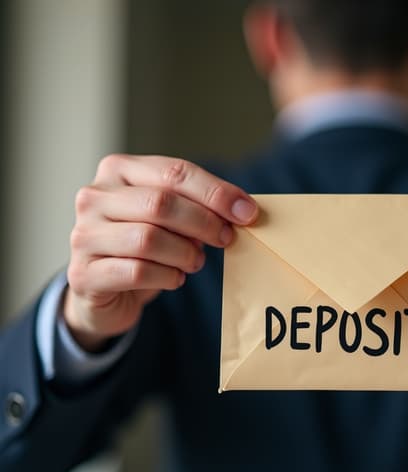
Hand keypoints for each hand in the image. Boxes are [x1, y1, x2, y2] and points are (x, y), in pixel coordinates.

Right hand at [65, 154, 258, 350]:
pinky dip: (168, 276)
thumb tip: (244, 210)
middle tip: (226, 238)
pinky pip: (138, 271)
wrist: (104, 290)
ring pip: (148, 239)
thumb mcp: (171, 217)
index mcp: (118, 170)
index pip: (174, 172)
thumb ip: (199, 206)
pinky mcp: (84, 273)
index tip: (247, 212)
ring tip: (195, 261)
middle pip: (161, 203)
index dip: (216, 193)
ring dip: (185, 253)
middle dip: (204, 223)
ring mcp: (83, 234)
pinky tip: (175, 278)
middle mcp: (94, 197)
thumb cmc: (145, 245)